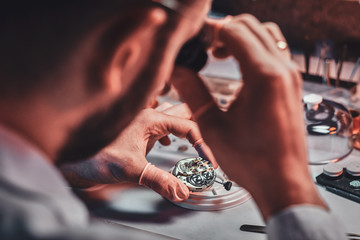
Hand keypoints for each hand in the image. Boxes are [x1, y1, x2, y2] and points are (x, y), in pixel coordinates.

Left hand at [60, 103, 216, 201]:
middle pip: (182, 113)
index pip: (187, 126)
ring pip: (171, 119)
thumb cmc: (95, 156)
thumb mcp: (132, 170)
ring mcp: (141, 123)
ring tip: (195, 143)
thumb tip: (182, 192)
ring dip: (185, 130)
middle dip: (198, 126)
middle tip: (209, 142)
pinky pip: (159, 127)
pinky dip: (170, 135)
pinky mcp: (136, 132)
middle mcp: (147, 116)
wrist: (72, 157)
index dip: (203, 144)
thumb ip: (159, 181)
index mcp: (150, 119)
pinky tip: (167, 145)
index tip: (208, 162)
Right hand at [171, 14, 325, 218]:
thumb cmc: (251, 160)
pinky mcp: (292, 85)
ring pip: (266, 34)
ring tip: (219, 54)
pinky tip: (239, 67)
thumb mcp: (212, 126)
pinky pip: (275, 51)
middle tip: (203, 46)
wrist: (282, 181)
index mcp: (263, 76)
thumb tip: (176, 69)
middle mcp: (282, 70)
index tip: (194, 40)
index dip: (210, 31)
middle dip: (224, 30)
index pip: (234, 31)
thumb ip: (192, 90)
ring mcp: (290, 76)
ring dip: (241, 37)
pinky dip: (255, 48)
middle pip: (251, 25)